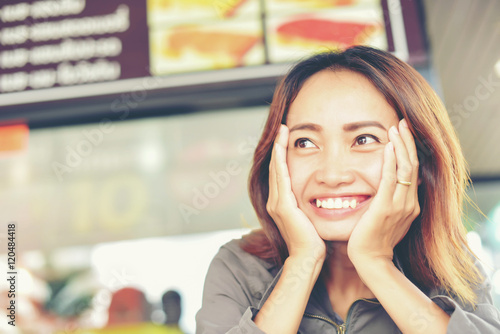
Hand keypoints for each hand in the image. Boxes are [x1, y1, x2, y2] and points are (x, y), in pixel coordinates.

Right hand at [267, 124, 325, 261]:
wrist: (307, 259)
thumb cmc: (313, 242)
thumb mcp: (310, 218)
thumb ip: (309, 205)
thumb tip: (323, 195)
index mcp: (281, 203)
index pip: (281, 173)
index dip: (283, 155)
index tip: (288, 138)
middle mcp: (275, 200)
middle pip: (275, 167)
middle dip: (279, 146)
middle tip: (283, 128)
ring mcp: (277, 202)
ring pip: (276, 169)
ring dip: (279, 149)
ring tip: (283, 132)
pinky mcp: (282, 206)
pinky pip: (281, 177)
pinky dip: (281, 161)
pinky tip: (283, 148)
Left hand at [348, 119, 419, 263]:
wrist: (370, 261)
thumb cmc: (373, 241)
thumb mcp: (386, 219)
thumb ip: (389, 203)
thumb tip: (385, 189)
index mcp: (409, 205)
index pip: (412, 172)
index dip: (408, 151)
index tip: (402, 134)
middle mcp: (409, 203)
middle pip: (412, 165)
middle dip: (407, 142)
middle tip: (401, 123)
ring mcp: (399, 205)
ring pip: (405, 169)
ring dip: (400, 146)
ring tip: (395, 128)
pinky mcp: (385, 208)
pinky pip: (390, 179)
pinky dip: (390, 161)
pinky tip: (387, 147)